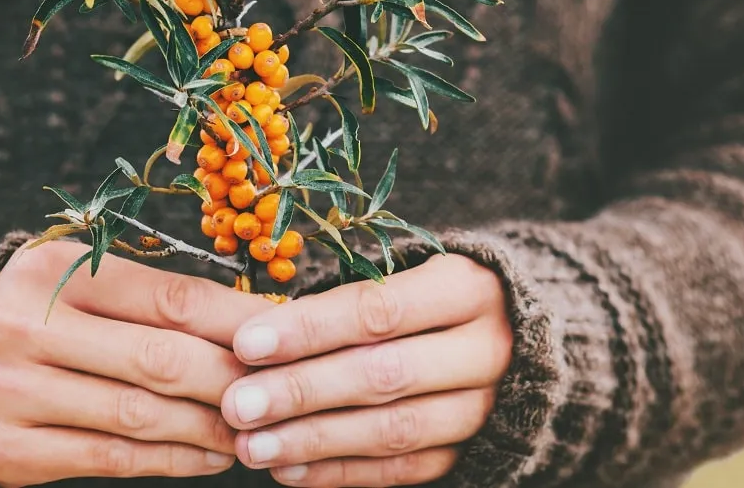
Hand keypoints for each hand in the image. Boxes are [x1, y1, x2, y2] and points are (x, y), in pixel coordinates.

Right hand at [0, 240, 271, 485]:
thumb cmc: (39, 314)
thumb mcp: (81, 282)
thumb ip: (153, 296)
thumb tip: (255, 321)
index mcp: (52, 271)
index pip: (167, 297)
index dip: (236, 321)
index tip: (283, 338)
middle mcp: (24, 328)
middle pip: (158, 359)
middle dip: (230, 380)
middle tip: (277, 392)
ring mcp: (10, 393)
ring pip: (138, 416)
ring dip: (207, 427)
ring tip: (251, 429)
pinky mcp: (8, 450)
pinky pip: (109, 458)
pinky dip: (169, 460)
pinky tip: (207, 456)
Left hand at [221, 254, 511, 486]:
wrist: (504, 333)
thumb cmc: (423, 296)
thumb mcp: (399, 274)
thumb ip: (337, 301)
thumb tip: (253, 334)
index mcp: (467, 288)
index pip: (378, 310)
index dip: (309, 328)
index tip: (247, 343)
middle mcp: (486, 348)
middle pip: (385, 373)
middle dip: (303, 390)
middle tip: (239, 403)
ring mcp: (484, 406)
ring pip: (394, 429)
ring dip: (314, 440)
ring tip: (253, 445)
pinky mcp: (471, 449)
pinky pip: (402, 469)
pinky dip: (340, 472)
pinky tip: (289, 469)